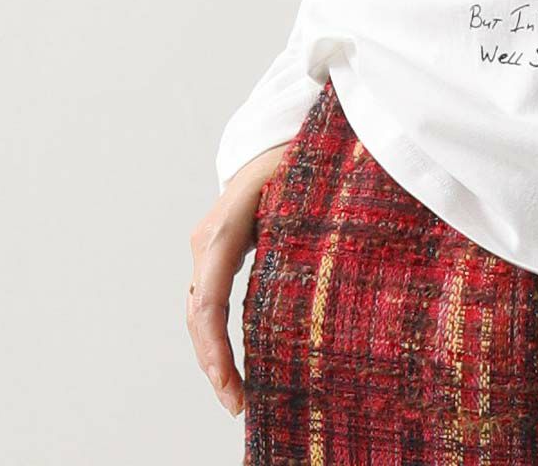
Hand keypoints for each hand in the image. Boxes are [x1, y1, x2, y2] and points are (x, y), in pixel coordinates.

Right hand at [186, 143, 290, 416]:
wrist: (277, 133)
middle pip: (199, 314)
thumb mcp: (302, 182)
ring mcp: (209, 248)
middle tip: (237, 404)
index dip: (215, 346)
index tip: (229, 383)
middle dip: (214, 364)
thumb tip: (338, 255)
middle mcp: (208, 241)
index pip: (209, 299)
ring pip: (200, 313)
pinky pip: (210, 302)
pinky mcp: (220, 254)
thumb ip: (307, 219)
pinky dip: (217, 338)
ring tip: (236, 397)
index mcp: (224, 229)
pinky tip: (235, 366)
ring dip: (213, 356)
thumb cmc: (297, 154)